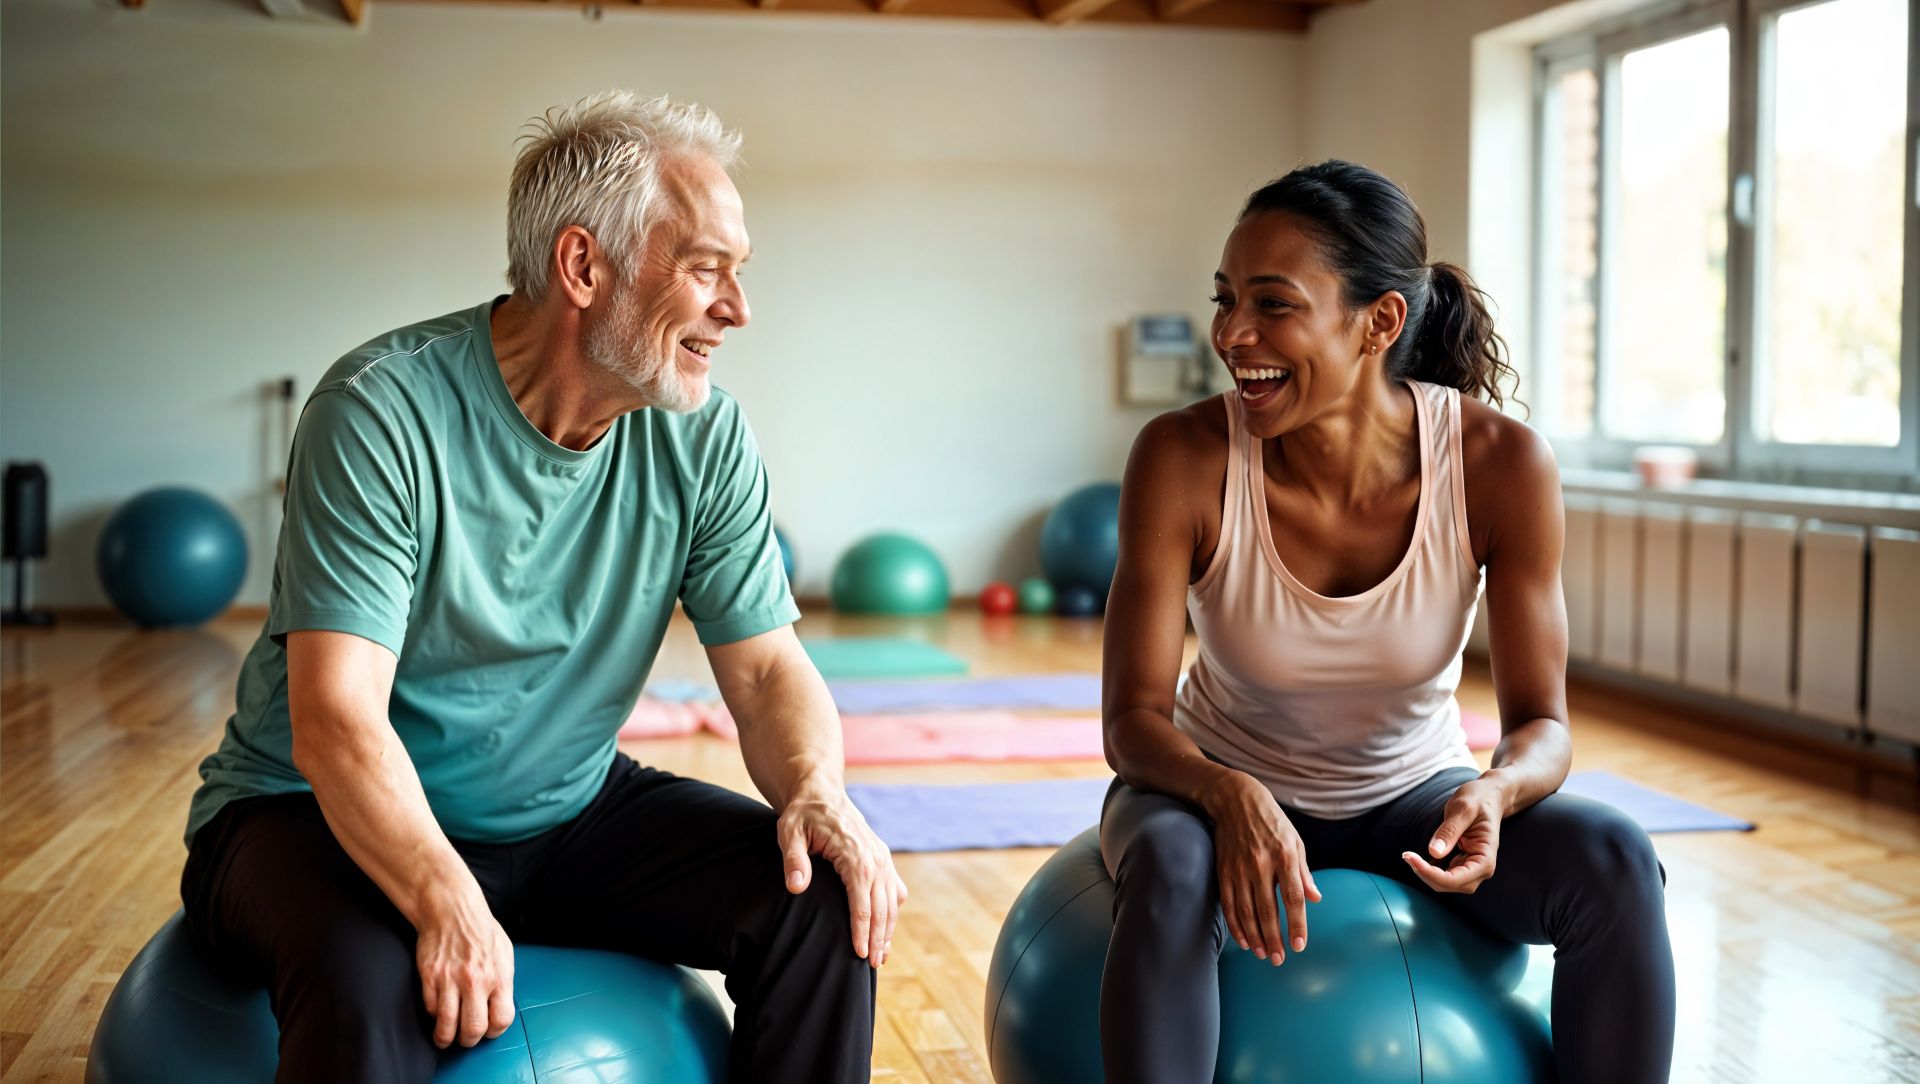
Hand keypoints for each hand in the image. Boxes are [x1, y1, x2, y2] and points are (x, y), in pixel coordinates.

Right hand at [414, 886, 515, 1048]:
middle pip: (473, 1028)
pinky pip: (431, 1008)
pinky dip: (434, 1016)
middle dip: (469, 1040)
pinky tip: (438, 1012)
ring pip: (447, 1025)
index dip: (494, 1031)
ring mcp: (450, 979)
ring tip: (446, 1038)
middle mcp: (476, 980)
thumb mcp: (504, 954)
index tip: (488, 1030)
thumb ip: (504, 983)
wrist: (452, 910)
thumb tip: (499, 1010)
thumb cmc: (481, 931)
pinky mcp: (430, 976)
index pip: (501, 1019)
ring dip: (446, 1038)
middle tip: (466, 1038)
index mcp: (499, 975)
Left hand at [777, 786, 908, 967]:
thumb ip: (793, 860)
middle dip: (878, 937)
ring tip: (881, 957)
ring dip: (888, 929)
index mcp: (855, 853)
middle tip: (872, 966)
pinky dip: (892, 912)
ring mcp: (882, 858)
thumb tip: (796, 887)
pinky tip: (885, 931)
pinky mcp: (882, 859)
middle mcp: (875, 857)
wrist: (820, 793)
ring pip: (891, 901)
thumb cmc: (802, 815)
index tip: (859, 954)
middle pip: (881, 905)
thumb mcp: (789, 832)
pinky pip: (894, 890)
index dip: (861, 929)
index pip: (862, 900)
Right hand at [1204, 772, 1320, 965]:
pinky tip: (1243, 939)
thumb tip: (1316, 898)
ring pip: (1246, 911)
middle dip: (1274, 938)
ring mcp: (1240, 868)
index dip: (1296, 924)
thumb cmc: (1272, 822)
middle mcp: (1261, 864)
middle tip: (1279, 960)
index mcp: (1285, 856)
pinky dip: (1235, 924)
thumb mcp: (1296, 841)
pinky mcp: (1224, 870)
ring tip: (1263, 954)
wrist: (1236, 800)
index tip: (1299, 946)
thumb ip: (1304, 872)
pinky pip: (1229, 903)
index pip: (1293, 897)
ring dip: (1255, 936)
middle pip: (1268, 910)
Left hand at [1402, 776, 1504, 893]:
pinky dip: (1429, 870)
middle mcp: (1481, 868)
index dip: (1432, 874)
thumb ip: (1450, 830)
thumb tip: (1434, 853)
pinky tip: (1418, 858)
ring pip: (1446, 883)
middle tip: (1407, 855)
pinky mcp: (1462, 864)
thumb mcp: (1464, 808)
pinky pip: (1443, 875)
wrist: (1488, 798)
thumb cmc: (1479, 800)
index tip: (1411, 857)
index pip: (1458, 879)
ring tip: (1410, 856)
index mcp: (1485, 858)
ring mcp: (1472, 868)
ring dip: (1426, 874)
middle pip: (1450, 885)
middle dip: (1426, 874)